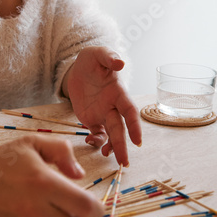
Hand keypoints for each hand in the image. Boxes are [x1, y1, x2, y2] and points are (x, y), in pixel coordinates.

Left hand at [63, 47, 142, 165]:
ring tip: (107, 156)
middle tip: (124, 162)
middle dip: (123, 145)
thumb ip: (108, 57)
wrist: (79, 67)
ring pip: (110, 135)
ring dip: (111, 147)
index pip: (129, 111)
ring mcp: (103, 114)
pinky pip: (97, 134)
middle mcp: (113, 106)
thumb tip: (120, 62)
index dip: (134, 126)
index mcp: (118, 92)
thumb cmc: (93, 59)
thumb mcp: (98, 54)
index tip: (137, 140)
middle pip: (120, 129)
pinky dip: (95, 141)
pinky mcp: (92, 119)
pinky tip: (90, 143)